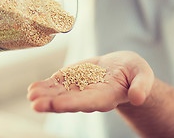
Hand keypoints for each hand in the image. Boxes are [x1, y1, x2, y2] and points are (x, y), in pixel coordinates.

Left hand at [27, 51, 153, 112]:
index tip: (58, 105)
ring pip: (59, 94)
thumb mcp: (142, 74)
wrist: (122, 68)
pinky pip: (57, 84)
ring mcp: (78, 88)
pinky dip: (45, 86)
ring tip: (31, 95)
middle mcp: (89, 96)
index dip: (73, 103)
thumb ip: (141, 86)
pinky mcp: (72, 79)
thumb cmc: (135, 72)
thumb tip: (138, 97)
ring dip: (44, 95)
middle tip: (35, 104)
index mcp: (106, 97)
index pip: (89, 102)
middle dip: (52, 103)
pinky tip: (33, 88)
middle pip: (69, 101)